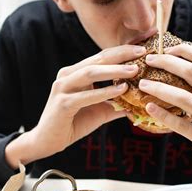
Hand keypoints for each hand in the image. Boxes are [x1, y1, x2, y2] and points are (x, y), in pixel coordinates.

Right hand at [5, 45, 145, 166]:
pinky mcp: (62, 103)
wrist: (49, 141)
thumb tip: (137, 104)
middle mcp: (67, 75)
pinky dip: (104, 92)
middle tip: (142, 52)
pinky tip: (121, 89)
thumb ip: (116, 105)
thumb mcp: (99, 111)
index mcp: (76, 73)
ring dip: (114, 70)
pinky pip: (86, 95)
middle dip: (121, 55)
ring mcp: (63, 88)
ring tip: (134, 70)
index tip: (142, 49)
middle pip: (98, 59)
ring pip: (91, 73)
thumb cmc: (73, 124)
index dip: (122, 51)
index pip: (102, 57)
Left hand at [138, 45, 191, 190]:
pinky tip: (150, 108)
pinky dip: (164, 116)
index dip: (183, 49)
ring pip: (184, 98)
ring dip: (160, 89)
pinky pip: (183, 126)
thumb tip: (191, 69)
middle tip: (149, 60)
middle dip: (167, 62)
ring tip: (142, 84)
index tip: (166, 49)